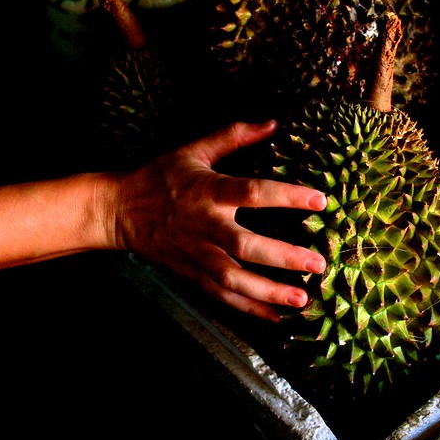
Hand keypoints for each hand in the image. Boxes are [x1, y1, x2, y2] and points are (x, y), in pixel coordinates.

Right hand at [108, 120, 326, 321]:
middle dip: (284, 257)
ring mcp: (197, 254)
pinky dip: (249, 309)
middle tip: (318, 264)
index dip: (288, 196)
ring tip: (302, 299)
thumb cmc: (159, 177)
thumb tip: (273, 122)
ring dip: (269, 292)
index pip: (253, 193)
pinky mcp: (192, 273)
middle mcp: (205, 226)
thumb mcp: (194, 150)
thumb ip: (234, 135)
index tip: (321, 201)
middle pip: (246, 246)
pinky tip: (276, 317)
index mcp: (209, 192)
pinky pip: (222, 296)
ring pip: (234, 280)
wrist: (118, 211)